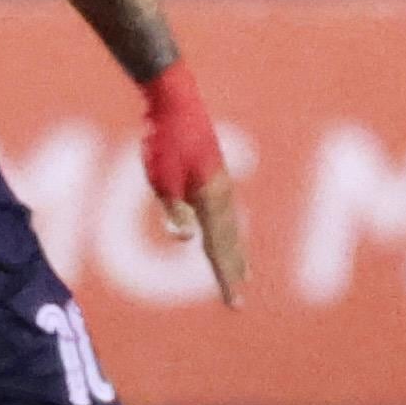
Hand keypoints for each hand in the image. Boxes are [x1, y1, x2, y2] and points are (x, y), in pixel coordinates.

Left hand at [137, 63, 246, 304]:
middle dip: (233, 272)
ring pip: (232, 227)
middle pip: (230, 242)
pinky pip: (227, 213)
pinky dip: (232, 231)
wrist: (176, 100)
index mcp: (210, 199)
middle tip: (238, 302)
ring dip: (237, 253)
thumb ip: (174, 210)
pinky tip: (229, 233)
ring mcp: (220, 184)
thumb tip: (186, 240)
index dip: (226, 279)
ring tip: (245, 274)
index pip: (219, 248)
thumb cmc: (164, 138)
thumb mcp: (160, 177)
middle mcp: (222, 195)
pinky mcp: (214, 174)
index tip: (235, 304)